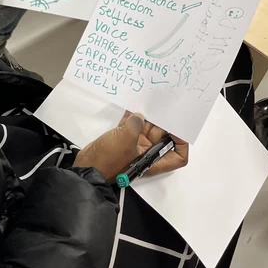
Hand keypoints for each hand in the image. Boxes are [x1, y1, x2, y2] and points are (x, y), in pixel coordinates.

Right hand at [73, 112, 188, 181]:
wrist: (85, 167)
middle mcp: (147, 153)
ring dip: (146, 116)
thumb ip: (136, 124)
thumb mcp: (126, 140)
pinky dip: (131, 116)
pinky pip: (131, 125)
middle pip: (162, 136)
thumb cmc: (108, 159)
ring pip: (146, 128)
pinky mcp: (121, 139)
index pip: (178, 155)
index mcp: (153, 160)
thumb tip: (139, 116)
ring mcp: (133, 145)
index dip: (182, 142)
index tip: (177, 126)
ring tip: (148, 101)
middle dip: (162, 121)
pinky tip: (132, 105)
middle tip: (163, 104)